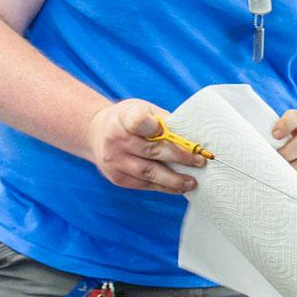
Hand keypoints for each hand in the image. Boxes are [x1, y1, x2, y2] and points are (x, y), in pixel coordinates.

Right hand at [88, 99, 206, 193]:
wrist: (96, 132)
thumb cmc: (127, 119)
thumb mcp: (143, 109)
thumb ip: (164, 121)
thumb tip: (194, 137)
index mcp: (124, 118)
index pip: (139, 122)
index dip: (158, 129)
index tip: (179, 135)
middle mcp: (116, 140)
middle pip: (152, 151)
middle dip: (179, 158)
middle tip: (200, 162)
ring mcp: (114, 160)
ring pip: (148, 173)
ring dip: (173, 180)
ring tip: (192, 182)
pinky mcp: (116, 177)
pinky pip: (143, 184)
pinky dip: (163, 187)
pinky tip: (178, 187)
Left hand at [272, 108, 296, 186]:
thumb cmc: (281, 148)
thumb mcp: (274, 139)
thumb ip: (265, 138)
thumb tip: (247, 145)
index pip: (296, 117)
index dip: (286, 124)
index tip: (274, 134)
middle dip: (288, 152)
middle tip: (273, 162)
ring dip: (294, 168)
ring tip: (279, 175)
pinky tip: (287, 184)